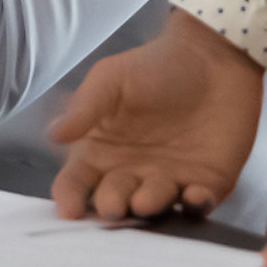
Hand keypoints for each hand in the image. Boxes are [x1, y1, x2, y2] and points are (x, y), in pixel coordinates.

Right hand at [47, 9, 265, 219]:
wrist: (213, 57)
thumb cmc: (156, 65)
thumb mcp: (111, 78)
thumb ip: (84, 108)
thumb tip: (54, 135)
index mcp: (100, 152)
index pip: (75, 184)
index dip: (69, 199)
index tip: (69, 209)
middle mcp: (130, 174)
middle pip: (112, 202)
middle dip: (110, 208)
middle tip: (111, 206)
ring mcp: (167, 182)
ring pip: (153, 208)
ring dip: (149, 208)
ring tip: (145, 200)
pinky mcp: (205, 184)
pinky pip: (198, 204)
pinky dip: (195, 204)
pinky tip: (193, 195)